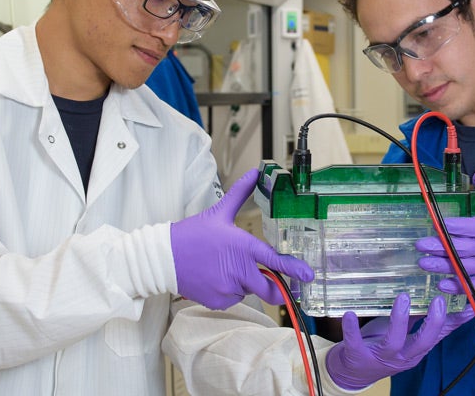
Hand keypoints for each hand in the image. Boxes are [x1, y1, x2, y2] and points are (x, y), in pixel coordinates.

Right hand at [171, 168, 313, 309]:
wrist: (165, 258)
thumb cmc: (192, 234)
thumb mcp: (219, 212)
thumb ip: (240, 193)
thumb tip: (255, 173)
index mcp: (243, 247)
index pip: (275, 261)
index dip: (295, 270)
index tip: (309, 275)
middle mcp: (239, 270)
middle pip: (270, 287)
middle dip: (277, 287)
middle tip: (277, 282)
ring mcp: (229, 288)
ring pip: (250, 291)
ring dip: (247, 284)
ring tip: (227, 268)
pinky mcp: (219, 300)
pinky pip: (235, 299)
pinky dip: (231, 291)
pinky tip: (217, 278)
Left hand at [326, 294, 474, 390]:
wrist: (352, 372)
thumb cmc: (380, 347)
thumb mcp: (403, 335)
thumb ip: (417, 319)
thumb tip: (435, 295)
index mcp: (415, 349)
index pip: (440, 336)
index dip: (455, 322)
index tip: (470, 306)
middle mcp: (402, 356)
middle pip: (423, 343)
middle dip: (432, 323)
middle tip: (438, 300)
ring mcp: (380, 357)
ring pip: (394, 342)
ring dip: (399, 320)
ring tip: (403, 298)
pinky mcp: (357, 356)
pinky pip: (355, 342)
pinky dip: (352, 329)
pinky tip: (350, 315)